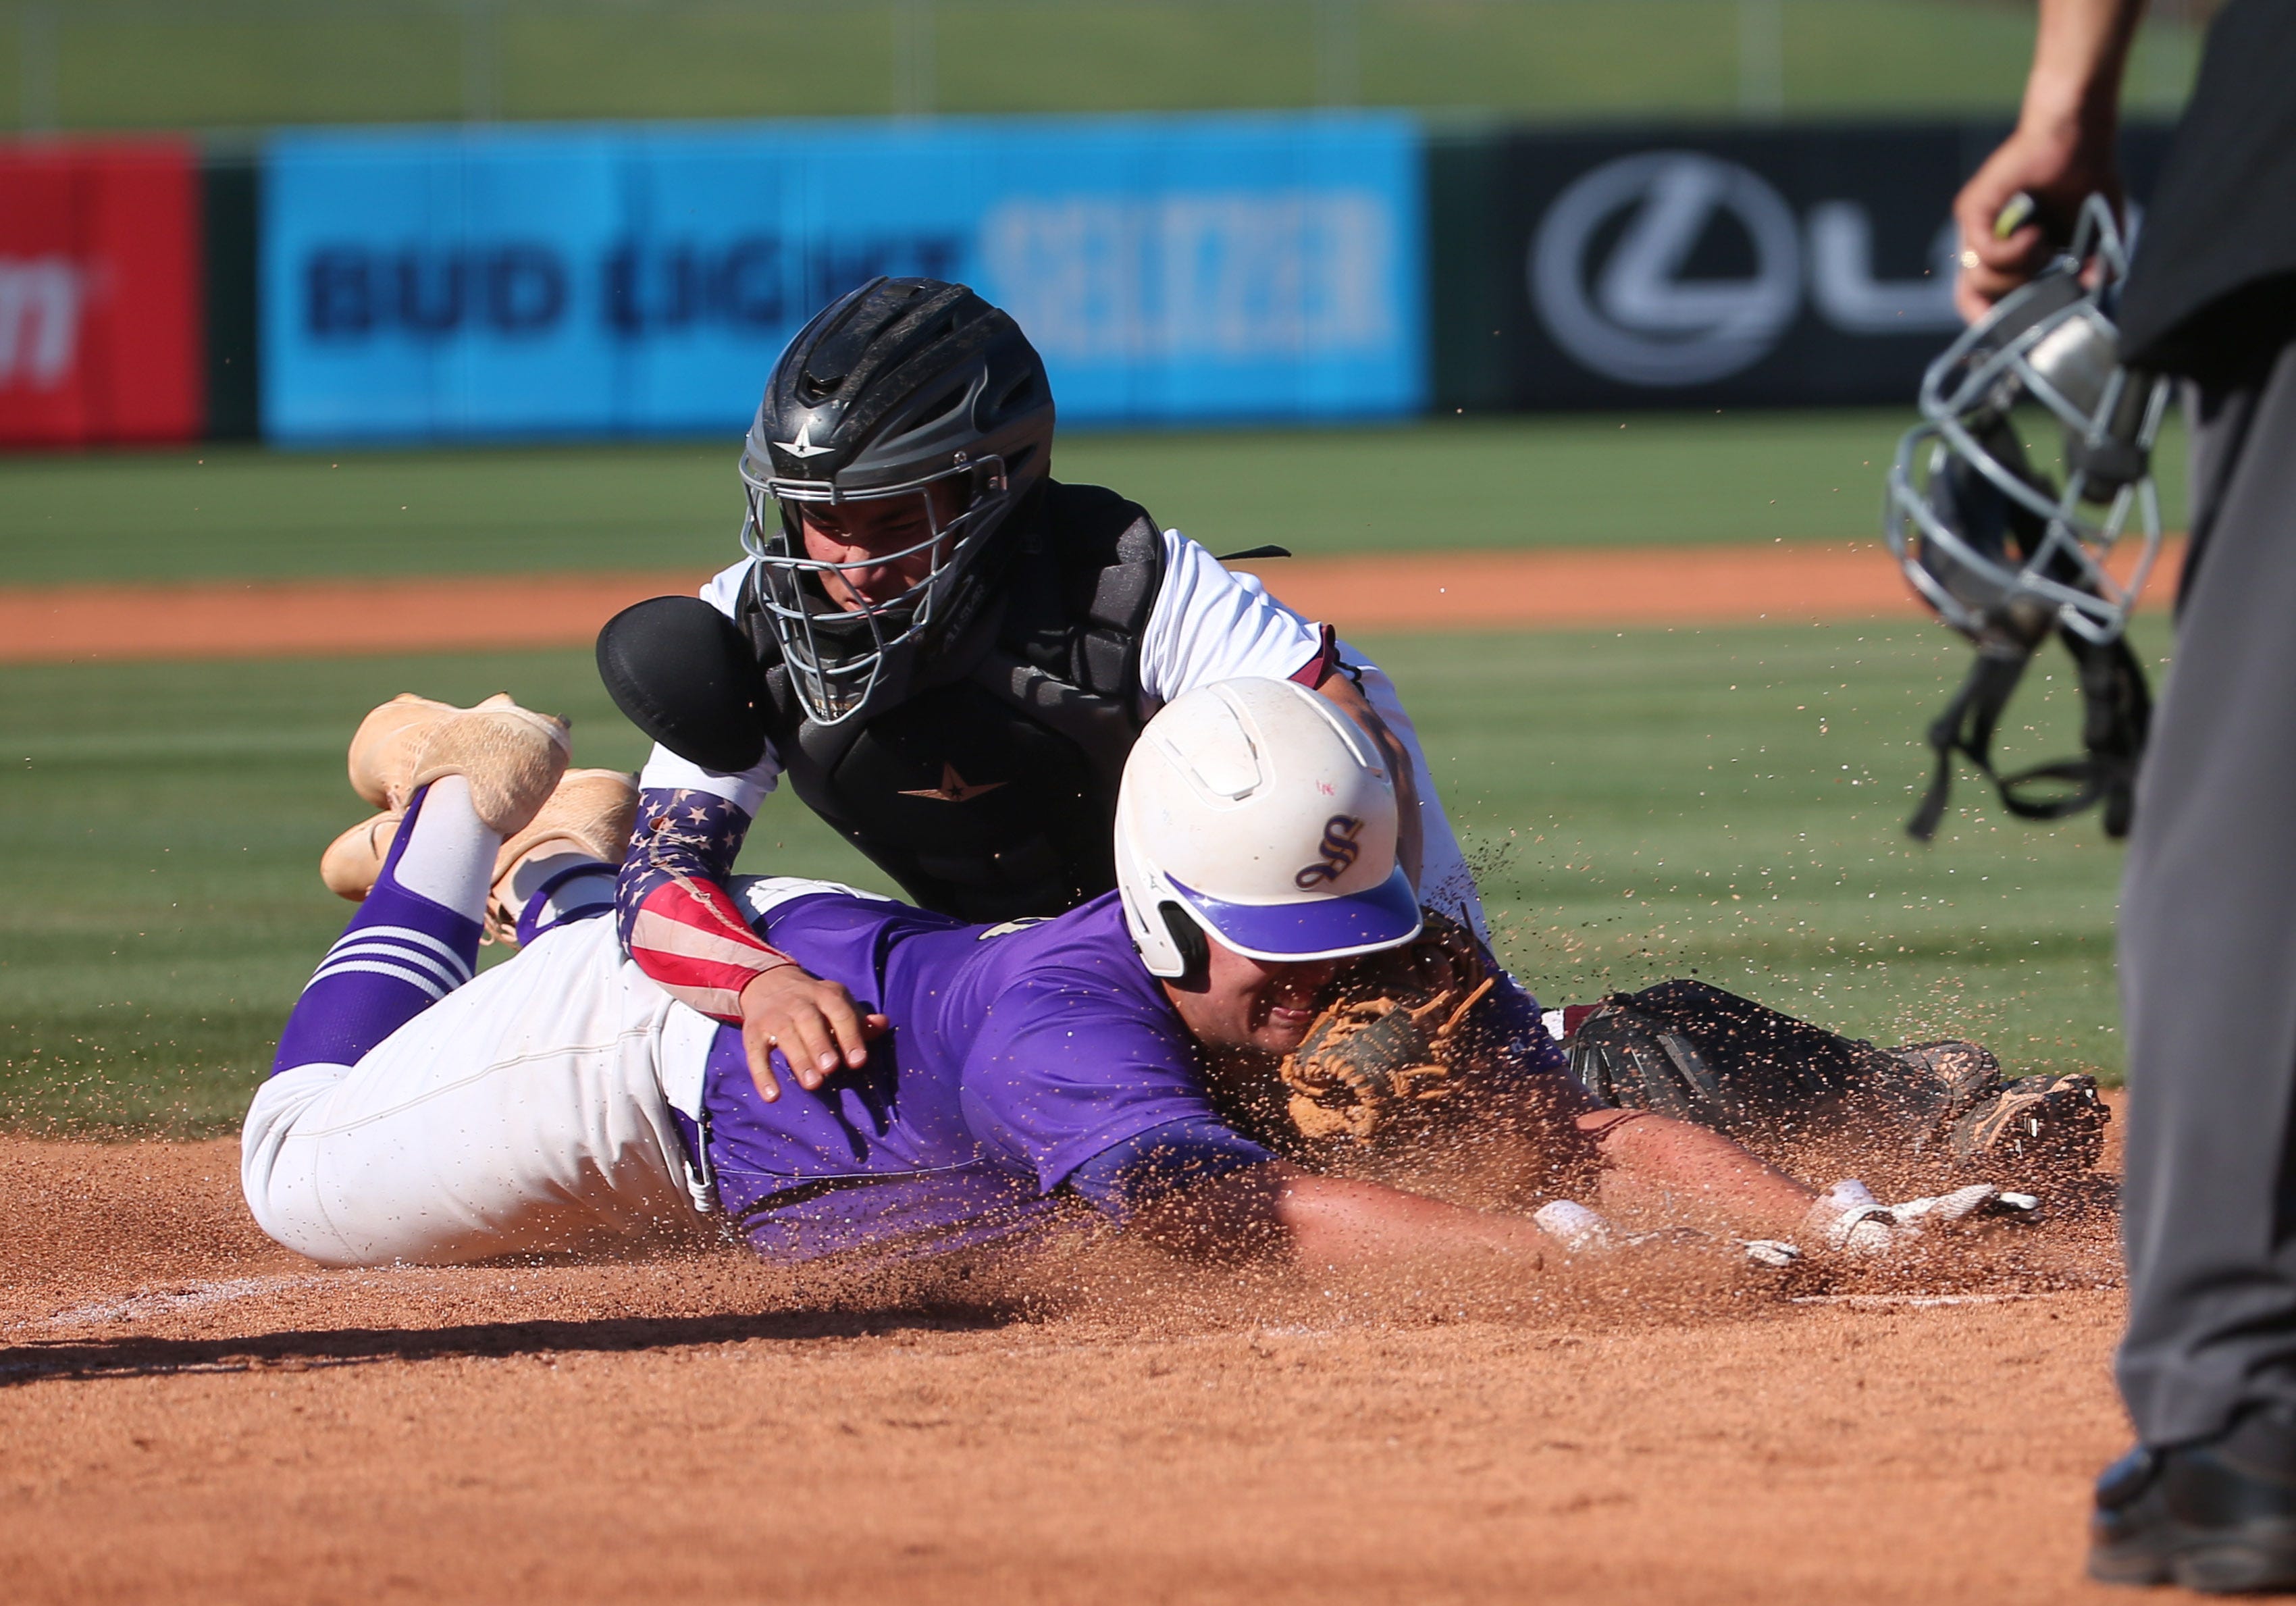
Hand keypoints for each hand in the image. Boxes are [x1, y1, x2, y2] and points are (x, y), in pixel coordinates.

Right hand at [738, 964, 889, 1101]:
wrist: (769, 984)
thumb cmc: (815, 1004)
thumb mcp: (838, 1004)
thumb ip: (860, 1020)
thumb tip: (884, 1024)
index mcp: (826, 995)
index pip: (840, 1012)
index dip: (850, 1036)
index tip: (858, 1061)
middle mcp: (799, 1002)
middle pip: (809, 1021)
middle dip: (820, 1044)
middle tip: (830, 1069)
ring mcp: (774, 1016)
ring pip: (785, 1035)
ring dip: (798, 1059)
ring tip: (812, 1084)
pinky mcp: (752, 1032)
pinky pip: (755, 1053)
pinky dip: (762, 1075)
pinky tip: (772, 1096)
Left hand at [1951, 122, 2121, 321]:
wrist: (2077, 136)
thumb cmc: (2086, 180)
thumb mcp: (2096, 235)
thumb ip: (2092, 268)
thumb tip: (2090, 295)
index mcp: (2006, 254)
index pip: (1980, 301)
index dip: (1992, 322)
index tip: (2016, 331)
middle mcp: (1983, 242)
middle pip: (1974, 297)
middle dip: (2010, 300)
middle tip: (2039, 280)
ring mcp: (1975, 227)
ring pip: (1980, 278)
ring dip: (2020, 271)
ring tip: (2043, 244)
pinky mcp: (1972, 209)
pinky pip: (1985, 252)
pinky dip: (2015, 252)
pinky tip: (2036, 234)